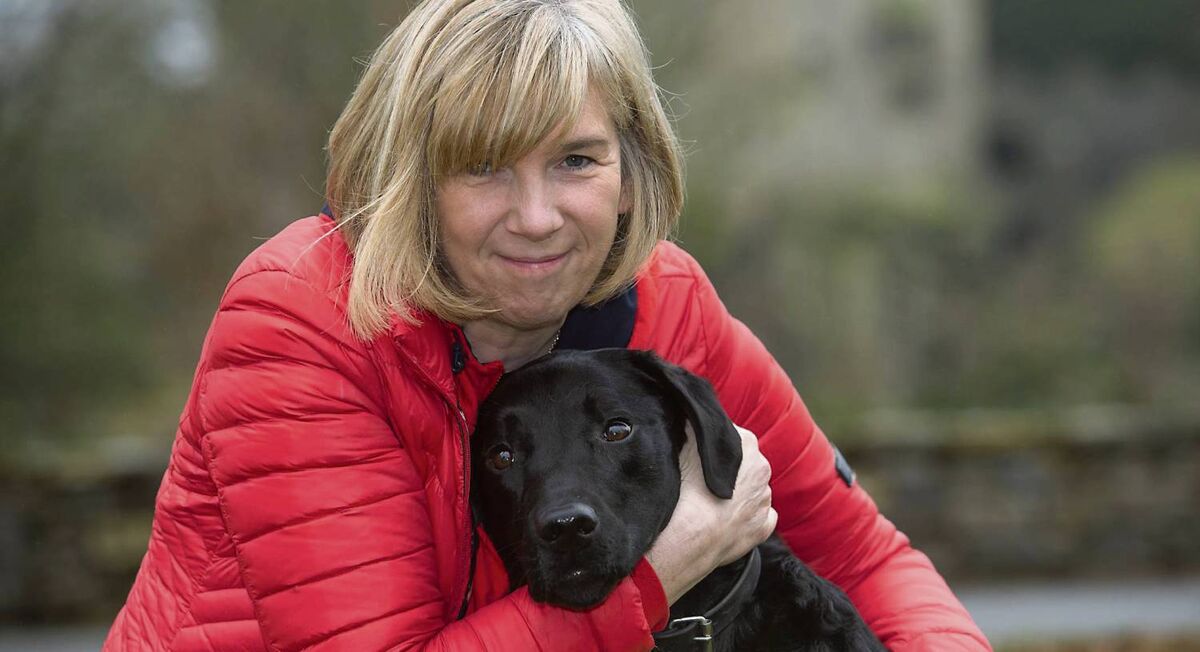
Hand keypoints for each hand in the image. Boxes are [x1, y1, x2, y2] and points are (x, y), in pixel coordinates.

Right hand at [645, 423, 776, 604]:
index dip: (712, 444)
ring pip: (752, 490)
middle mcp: (762, 469)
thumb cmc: (685, 489)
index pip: (730, 433)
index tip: (697, 453)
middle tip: (703, 479)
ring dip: (738, 493)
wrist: (690, 536)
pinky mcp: (763, 527)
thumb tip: (690, 420)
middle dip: (728, 469)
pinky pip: (758, 516)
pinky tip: (728, 520)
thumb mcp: (683, 446)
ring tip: (711, 502)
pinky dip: (747, 517)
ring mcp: (764, 500)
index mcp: (747, 443)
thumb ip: (691, 429)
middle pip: (744, 462)